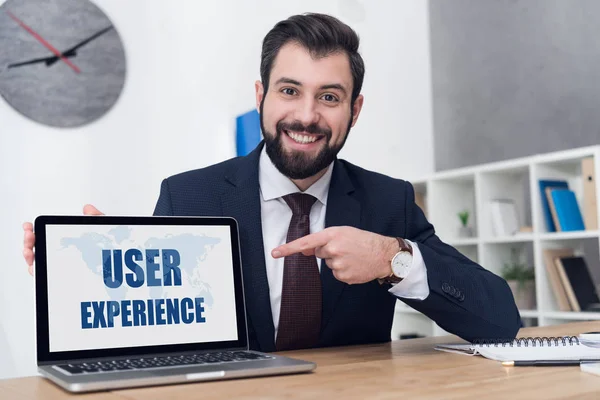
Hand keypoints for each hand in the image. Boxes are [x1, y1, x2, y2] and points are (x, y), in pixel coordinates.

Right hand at [22, 204, 103, 275]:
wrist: (118, 270)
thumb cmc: (110, 252)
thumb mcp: (103, 233)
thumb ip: (96, 219)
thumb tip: (88, 209)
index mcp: (68, 243)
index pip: (45, 236)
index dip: (34, 231)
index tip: (29, 226)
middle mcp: (59, 256)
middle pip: (36, 249)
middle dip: (28, 241)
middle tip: (29, 235)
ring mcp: (59, 268)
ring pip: (36, 263)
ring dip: (29, 256)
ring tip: (29, 251)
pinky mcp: (61, 281)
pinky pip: (44, 278)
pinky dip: (36, 272)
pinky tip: (34, 267)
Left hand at [271, 226, 397, 284]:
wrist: (384, 254)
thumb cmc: (364, 240)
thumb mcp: (343, 233)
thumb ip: (322, 240)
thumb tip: (304, 250)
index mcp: (332, 235)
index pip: (306, 242)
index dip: (288, 249)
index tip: (275, 253)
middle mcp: (333, 249)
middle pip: (319, 253)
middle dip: (329, 251)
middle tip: (346, 248)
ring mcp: (338, 264)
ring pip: (328, 264)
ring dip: (337, 261)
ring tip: (353, 256)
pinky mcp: (343, 276)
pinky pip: (336, 274)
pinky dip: (344, 270)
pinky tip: (354, 265)